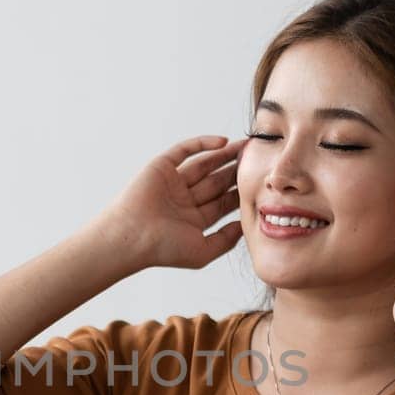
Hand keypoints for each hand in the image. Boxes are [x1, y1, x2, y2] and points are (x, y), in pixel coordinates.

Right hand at [93, 134, 246, 270]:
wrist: (131, 237)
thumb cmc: (163, 249)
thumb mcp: (203, 251)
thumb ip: (226, 240)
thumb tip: (245, 226)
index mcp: (193, 219)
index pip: (223, 202)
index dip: (242, 192)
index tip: (262, 184)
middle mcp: (184, 199)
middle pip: (216, 181)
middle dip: (236, 170)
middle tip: (259, 158)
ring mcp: (173, 182)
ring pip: (204, 163)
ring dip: (225, 155)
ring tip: (246, 146)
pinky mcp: (162, 166)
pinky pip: (185, 150)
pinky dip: (202, 144)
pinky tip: (223, 142)